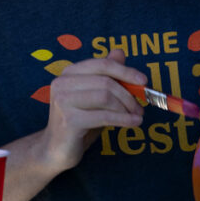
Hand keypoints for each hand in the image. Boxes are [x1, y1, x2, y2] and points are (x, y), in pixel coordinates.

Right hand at [41, 48, 145, 171]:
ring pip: (106, 97)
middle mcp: (62, 83)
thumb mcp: (94, 96)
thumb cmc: (79, 120)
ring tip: (135, 117)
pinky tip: (133, 123)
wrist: (56, 148)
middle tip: (139, 108)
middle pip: (105, 81)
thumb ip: (105, 75)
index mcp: (68, 74)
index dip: (125, 71)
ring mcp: (63, 101)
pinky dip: (124, 120)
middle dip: (128, 95)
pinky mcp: (69, 120)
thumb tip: (119, 52)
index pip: (101, 64)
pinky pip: (104, 116)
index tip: (143, 81)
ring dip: (126, 108)